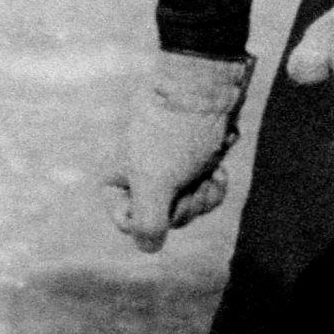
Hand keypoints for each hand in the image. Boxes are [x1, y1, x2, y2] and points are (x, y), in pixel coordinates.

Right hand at [107, 52, 253, 252]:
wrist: (206, 86)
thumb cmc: (175, 133)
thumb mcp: (156, 182)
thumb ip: (147, 221)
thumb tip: (148, 246)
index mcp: (116, 179)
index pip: (129, 225)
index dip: (153, 219)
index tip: (164, 197)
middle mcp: (138, 177)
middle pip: (164, 220)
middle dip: (185, 204)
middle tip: (189, 179)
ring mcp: (167, 172)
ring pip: (188, 209)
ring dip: (203, 194)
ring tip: (205, 169)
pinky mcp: (192, 165)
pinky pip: (204, 193)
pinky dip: (214, 184)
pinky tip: (217, 166)